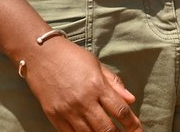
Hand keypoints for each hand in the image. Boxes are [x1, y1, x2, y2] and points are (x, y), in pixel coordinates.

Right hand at [24, 37, 141, 130]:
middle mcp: (83, 101)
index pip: (120, 110)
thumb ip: (115, 84)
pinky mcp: (54, 116)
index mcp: (97, 85)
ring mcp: (67, 111)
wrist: (41, 55)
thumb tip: (131, 100)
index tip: (139, 130)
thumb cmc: (72, 57)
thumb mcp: (97, 65)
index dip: (132, 124)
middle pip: (106, 128)